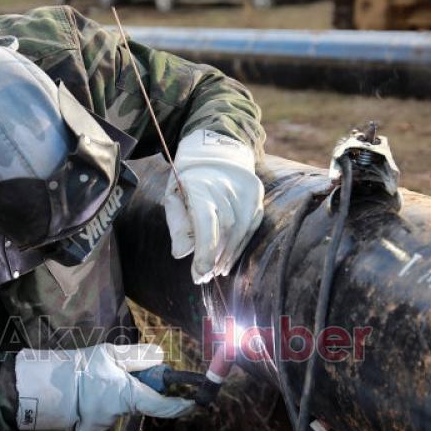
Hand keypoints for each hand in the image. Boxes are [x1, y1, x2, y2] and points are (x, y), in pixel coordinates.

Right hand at [14, 343, 194, 430]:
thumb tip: (161, 357)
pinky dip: (97, 406)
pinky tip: (84, 395)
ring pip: (118, 408)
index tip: (192, 403)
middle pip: (137, 402)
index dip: (180, 405)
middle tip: (116, 372)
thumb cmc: (82, 367)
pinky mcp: (89, 430)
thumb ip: (138, 356)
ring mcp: (104, 425)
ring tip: (93, 381)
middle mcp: (120, 414)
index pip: (162, 406)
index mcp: (129, 396)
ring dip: (113, 396)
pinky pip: (100, 416)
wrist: (48, 387)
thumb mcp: (111, 354)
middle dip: (133, 389)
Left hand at [163, 129, 263, 283]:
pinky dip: (241, 244)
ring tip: (217, 270)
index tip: (200, 273)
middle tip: (203, 276)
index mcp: (200, 186)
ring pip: (242, 229)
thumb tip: (181, 254)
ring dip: (229, 254)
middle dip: (214, 256)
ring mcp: (245, 189)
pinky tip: (229, 258)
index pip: (206, 222)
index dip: (205, 250)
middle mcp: (226, 186)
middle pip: (225, 228)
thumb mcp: (174, 199)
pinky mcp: (256, 193)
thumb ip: (177, 226)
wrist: (214, 153)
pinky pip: (252, 225)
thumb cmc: (189, 182)